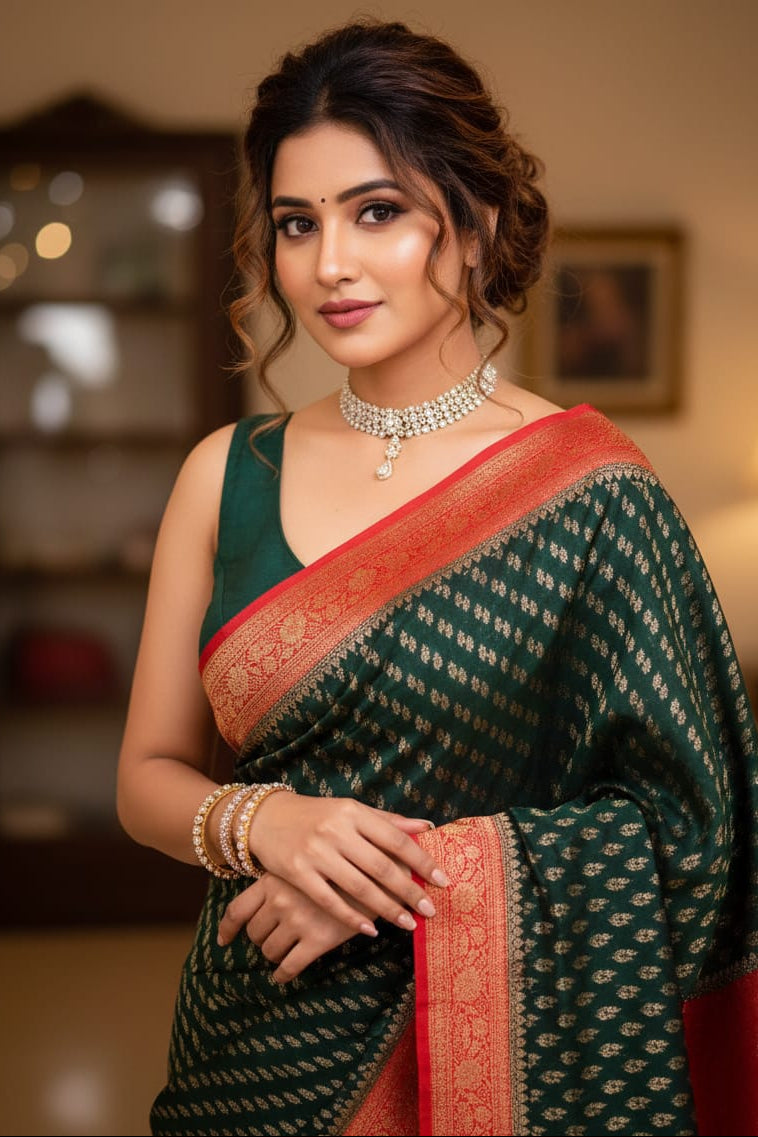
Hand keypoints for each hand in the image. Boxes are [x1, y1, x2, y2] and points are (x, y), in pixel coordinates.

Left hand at [217, 872, 364, 982]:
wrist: (377, 871)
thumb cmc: (340, 863)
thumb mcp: (305, 861)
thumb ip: (282, 875)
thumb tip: (262, 893)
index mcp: (273, 880)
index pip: (237, 910)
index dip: (228, 929)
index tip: (224, 940)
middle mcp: (280, 901)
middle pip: (254, 933)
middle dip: (261, 938)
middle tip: (273, 937)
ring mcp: (298, 921)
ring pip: (270, 951)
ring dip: (274, 955)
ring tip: (285, 951)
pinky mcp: (317, 940)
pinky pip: (289, 967)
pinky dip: (283, 975)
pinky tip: (284, 976)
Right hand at [247, 793, 447, 934]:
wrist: (267, 818)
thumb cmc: (317, 815)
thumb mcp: (351, 810)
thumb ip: (387, 821)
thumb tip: (427, 828)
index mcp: (353, 812)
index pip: (395, 839)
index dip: (421, 861)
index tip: (442, 880)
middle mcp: (336, 830)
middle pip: (381, 866)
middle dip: (409, 891)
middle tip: (430, 909)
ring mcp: (316, 852)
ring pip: (359, 887)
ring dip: (387, 908)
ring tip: (408, 923)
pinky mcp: (297, 873)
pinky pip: (330, 901)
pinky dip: (352, 917)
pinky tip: (371, 929)